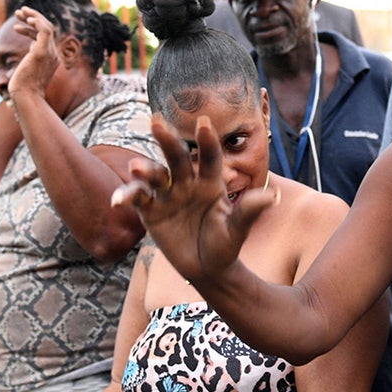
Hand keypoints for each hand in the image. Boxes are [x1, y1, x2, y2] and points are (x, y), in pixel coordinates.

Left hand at [7, 7, 59, 101]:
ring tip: (19, 11)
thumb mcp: (24, 74)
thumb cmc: (22, 90)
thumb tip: (20, 67)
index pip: (44, 39)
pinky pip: (44, 30)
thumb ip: (26, 66)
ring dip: (33, 16)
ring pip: (47, 26)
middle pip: (47, 30)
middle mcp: (53, 55)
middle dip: (33, 18)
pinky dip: (37, 21)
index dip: (31, 30)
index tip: (17, 27)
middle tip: (19, 12)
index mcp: (50, 59)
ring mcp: (49, 53)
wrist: (26, 97)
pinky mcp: (42, 51)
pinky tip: (26, 18)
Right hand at [111, 115, 276, 284]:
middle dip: (167, 141)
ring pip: (155, 176)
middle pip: (177, 158)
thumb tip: (273, 195)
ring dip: (145, 170)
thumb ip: (249, 212)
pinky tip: (118, 200)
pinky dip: (127, 196)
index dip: (206, 141)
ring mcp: (168, 196)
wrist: (207, 269)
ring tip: (136, 168)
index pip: (210, 158)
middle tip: (157, 122)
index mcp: (211, 183)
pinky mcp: (151, 211)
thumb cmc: (225, 246)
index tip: (204, 122)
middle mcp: (188, 183)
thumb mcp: (237, 231)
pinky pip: (138, 199)